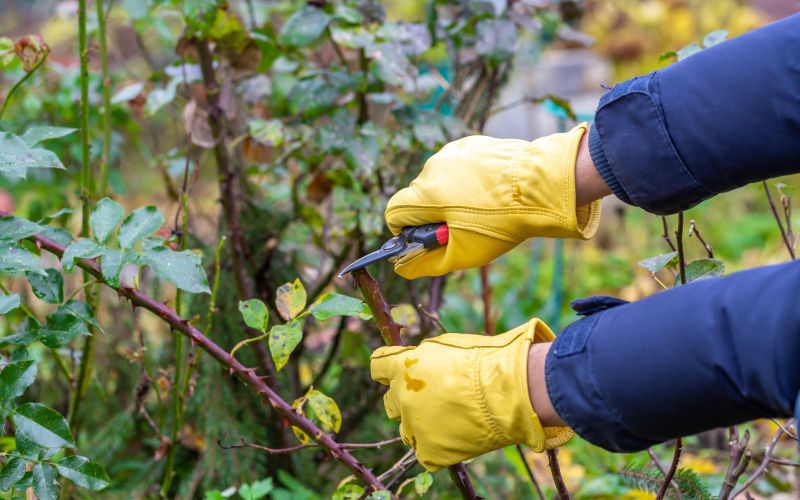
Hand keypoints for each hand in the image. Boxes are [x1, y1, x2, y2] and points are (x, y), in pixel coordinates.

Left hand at [369, 319, 572, 471]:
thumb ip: (423, 357)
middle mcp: (402, 396)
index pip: (377, 367)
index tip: (399, 371)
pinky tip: (455, 437)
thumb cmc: (484, 360)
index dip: (388, 369)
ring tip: (449, 418)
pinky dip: (436, 448)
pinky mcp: (430, 452)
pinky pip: (424, 453)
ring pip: (406, 429)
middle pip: (390, 401)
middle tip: (432, 397)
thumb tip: (416, 360)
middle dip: (406, 397)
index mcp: (403, 366)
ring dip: (420, 423)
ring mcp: (414, 426)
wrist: (509, 390)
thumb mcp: (447, 346)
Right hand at [385, 124, 601, 278]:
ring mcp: (453, 152)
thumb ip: (426, 263)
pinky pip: (459, 165)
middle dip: (433, 213)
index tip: (427, 238)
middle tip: (463, 227)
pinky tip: (491, 190)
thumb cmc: (501, 223)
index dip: (406, 230)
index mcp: (425, 195)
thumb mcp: (462, 253)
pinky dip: (468, 178)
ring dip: (451, 194)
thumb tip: (401, 268)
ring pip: (440, 179)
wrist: (542, 187)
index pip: (395, 213)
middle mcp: (433, 167)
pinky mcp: (473, 143)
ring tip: (483, 207)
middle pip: (419, 196)